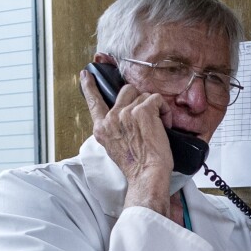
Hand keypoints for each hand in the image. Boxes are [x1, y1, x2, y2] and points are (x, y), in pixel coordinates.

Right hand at [79, 55, 171, 214]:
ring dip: (153, 107)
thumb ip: (113, 130)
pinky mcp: (143, 111)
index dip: (89, 87)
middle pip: (125, 91)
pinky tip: (164, 124)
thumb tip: (121, 118)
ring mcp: (126, 113)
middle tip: (147, 117)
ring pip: (143, 95)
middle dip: (138, 99)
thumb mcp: (114, 147)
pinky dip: (165, 110)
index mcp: (102, 128)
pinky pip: (157, 99)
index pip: (93, 102)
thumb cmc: (137, 166)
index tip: (85, 75)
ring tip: (157, 125)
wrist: (147, 174)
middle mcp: (111, 118)